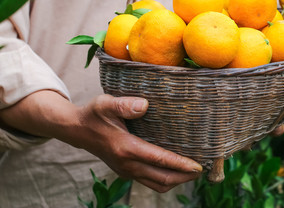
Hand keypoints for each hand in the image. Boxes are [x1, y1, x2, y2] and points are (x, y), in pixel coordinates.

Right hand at [0, 91, 201, 192]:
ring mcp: (126, 170)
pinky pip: (150, 182)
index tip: (199, 166)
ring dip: (176, 181)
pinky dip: (165, 179)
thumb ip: (124, 104)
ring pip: (157, 184)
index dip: (181, 164)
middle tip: (203, 169)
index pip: (159, 160)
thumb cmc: (93, 114)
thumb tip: (144, 105)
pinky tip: (176, 169)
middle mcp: (127, 164)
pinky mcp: (126, 171)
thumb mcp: (106, 103)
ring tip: (193, 172)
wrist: (75, 129)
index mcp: (126, 148)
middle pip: (162, 179)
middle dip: (184, 176)